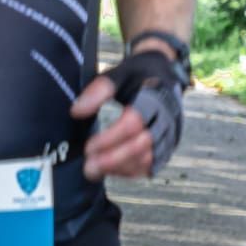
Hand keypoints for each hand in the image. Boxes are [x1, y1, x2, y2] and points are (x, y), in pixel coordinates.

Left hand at [71, 43, 186, 179]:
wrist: (164, 75)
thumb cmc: (136, 76)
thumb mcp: (117, 74)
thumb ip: (98, 90)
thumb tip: (76, 111)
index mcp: (153, 99)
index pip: (133, 123)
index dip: (110, 138)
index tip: (88, 146)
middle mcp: (166, 119)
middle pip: (142, 145)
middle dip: (113, 159)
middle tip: (88, 166)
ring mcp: (169, 135)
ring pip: (148, 159)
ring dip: (120, 168)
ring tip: (95, 171)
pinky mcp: (168, 147)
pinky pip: (152, 166)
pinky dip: (131, 171)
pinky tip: (111, 170)